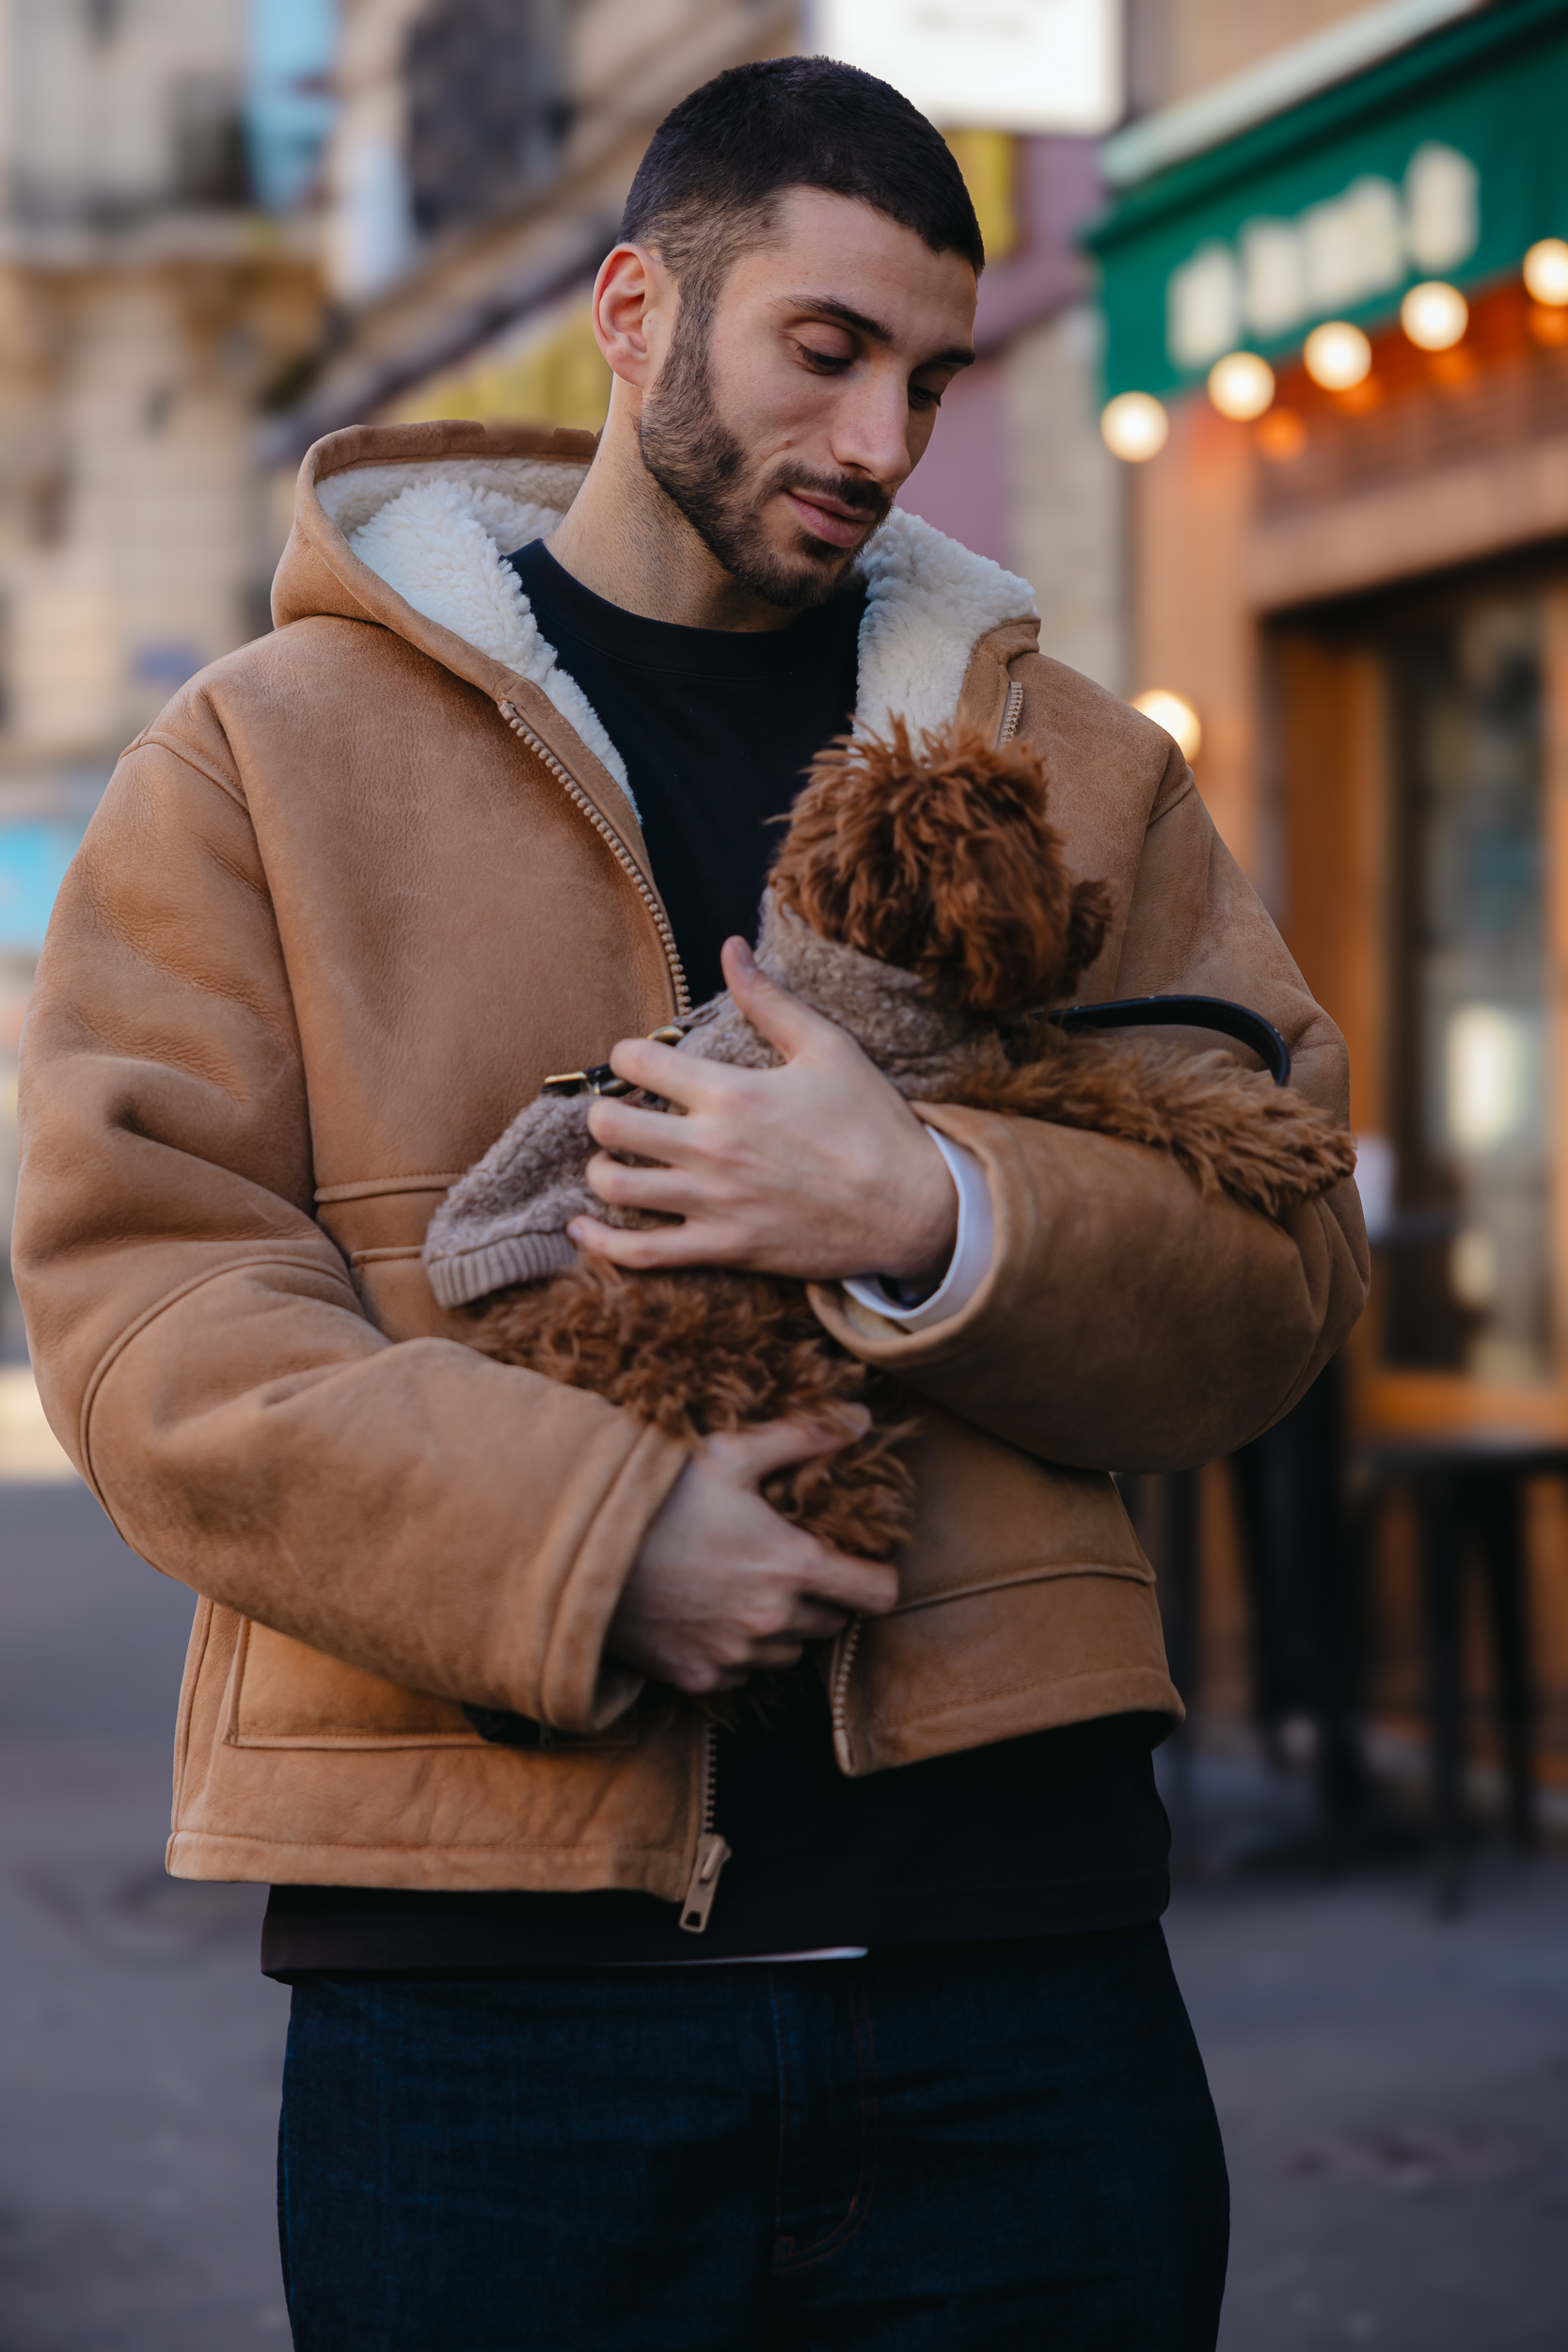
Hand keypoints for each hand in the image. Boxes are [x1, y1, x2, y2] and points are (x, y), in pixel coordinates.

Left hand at [568, 936, 957, 1282]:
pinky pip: (641, 1254)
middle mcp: (712, 1147)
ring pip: (616, 1186)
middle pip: (611, 1124)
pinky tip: (583, 1228)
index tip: (637, 1063)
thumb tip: (730, 948)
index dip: (626, 1056)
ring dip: (601, 1170)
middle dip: (604, 1112)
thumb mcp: (828, 1048)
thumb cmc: (873, 1125)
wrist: (912, 1209)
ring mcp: (713, 1203)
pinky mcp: (724, 1249)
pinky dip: (602, 1242)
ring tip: (613, 1161)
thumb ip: (769, 1000)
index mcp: (733, 1092)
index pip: (638, 1062)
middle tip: (620, 1113)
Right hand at [607, 1413, 900, 1692]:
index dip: (877, 1577)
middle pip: (831, 1623)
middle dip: (821, 1596)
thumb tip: (860, 1420)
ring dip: (780, 1626)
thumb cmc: (658, 1498)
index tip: (859, 1563)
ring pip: (787, 1652)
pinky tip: (708, 1613)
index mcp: (792, 1566)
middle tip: (786, 1564)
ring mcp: (734, 1655)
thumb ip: (802, 1437)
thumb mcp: (730, 1454)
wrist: (579, 1552)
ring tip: (743, 1587)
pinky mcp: (698, 1678)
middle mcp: (772, 1621)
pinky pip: (740, 1672)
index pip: (877, 1594)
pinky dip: (735, 1651)